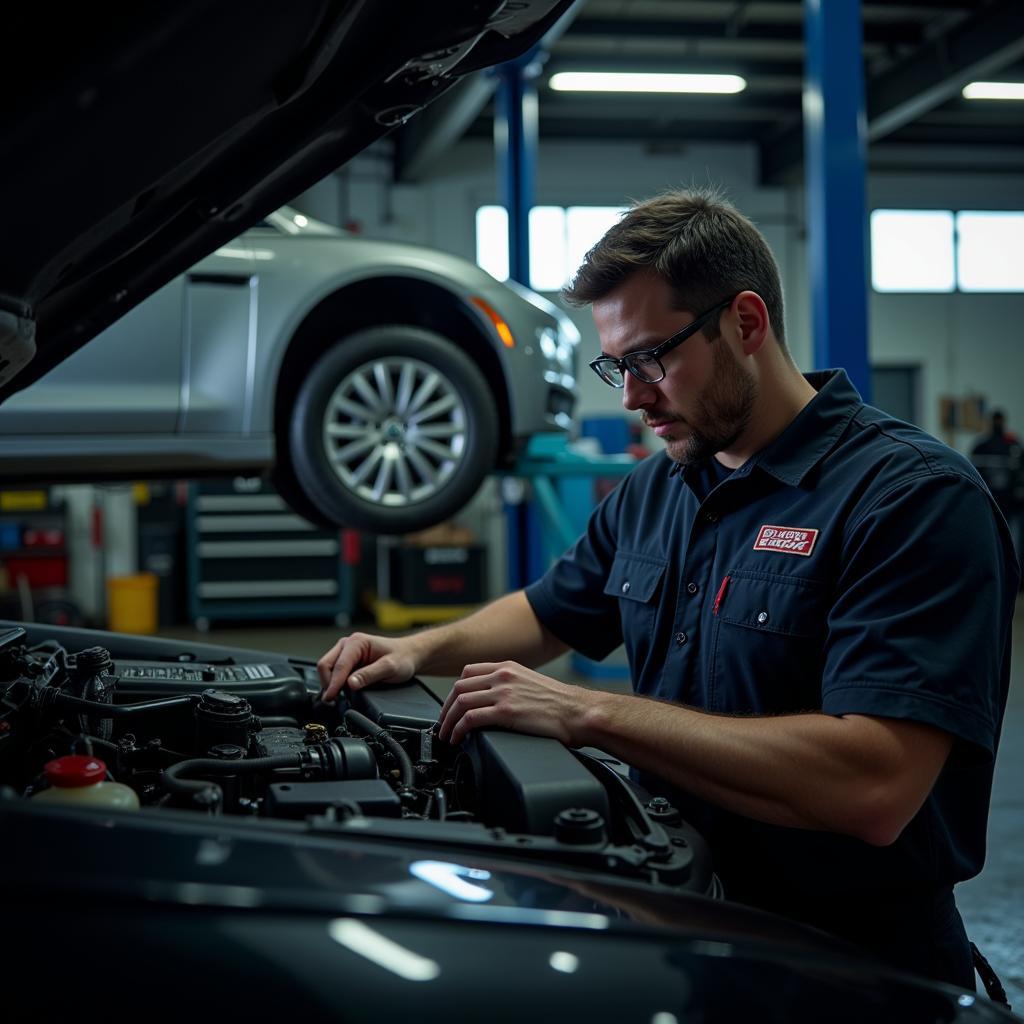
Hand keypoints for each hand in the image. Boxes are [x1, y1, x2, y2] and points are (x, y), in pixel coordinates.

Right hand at [317, 632, 418, 701]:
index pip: (339, 665)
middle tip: (332, 700)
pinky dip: (334, 683)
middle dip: (327, 683)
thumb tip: (350, 683)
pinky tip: (341, 691)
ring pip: (328, 669)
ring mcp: (346, 652)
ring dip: (330, 683)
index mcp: (357, 642)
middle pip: (326, 664)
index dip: (333, 683)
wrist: (409, 655)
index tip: (330, 698)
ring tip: (337, 697)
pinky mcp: (347, 661)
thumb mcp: (389, 667)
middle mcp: (348, 644)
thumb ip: (369, 675)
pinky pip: (334, 672)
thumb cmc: (402, 657)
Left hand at [436, 661, 595, 746]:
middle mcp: (503, 675)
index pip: (469, 671)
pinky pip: (470, 719)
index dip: (455, 690)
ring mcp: (503, 692)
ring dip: (448, 721)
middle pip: (459, 687)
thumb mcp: (531, 683)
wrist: (579, 712)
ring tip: (446, 736)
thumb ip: (511, 686)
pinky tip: (458, 739)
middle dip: (446, 708)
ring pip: (461, 702)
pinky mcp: (506, 711)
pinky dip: (458, 730)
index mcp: (508, 667)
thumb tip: (495, 700)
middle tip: (443, 724)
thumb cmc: (562, 704)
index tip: (451, 705)